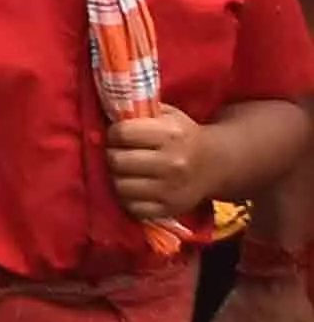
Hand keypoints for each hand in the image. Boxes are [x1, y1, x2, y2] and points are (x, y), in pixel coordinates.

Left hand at [108, 106, 221, 225]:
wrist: (217, 164)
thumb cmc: (183, 137)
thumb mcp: (169, 116)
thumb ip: (139, 112)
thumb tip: (105, 113)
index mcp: (172, 135)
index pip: (122, 133)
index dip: (114, 134)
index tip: (117, 135)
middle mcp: (173, 162)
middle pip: (117, 160)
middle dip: (112, 155)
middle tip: (118, 154)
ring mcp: (171, 188)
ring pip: (120, 185)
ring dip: (117, 178)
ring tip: (126, 171)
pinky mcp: (169, 209)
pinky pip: (131, 207)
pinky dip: (128, 198)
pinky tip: (136, 188)